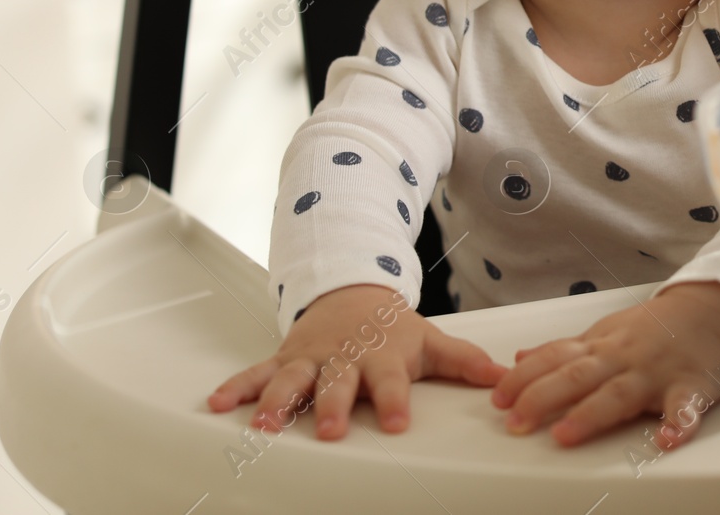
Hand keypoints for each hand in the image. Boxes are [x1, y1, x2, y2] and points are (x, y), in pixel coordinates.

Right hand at [207, 283, 505, 439]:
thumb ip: (465, 362)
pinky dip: (235, 386)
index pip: (392, 381)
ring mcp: (310, 358)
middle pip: (336, 384)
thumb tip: (503, 377)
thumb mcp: (430, 341)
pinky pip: (255, 372)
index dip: (395, 400)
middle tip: (328, 429)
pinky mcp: (284, 358)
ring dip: (277, 400)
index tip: (398, 422)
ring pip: (291, 380)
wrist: (351, 291)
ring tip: (264, 422)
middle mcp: (343, 359)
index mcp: (382, 356)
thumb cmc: (391, 327)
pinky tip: (216, 404)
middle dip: (331, 405)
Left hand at [491, 282, 719, 447]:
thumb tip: (519, 359)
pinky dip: (678, 424)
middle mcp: (624, 357)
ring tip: (566, 434)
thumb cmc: (656, 327)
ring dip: (592, 414)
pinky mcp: (693, 387)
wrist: (713, 308)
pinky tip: (666, 440)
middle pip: (579, 375)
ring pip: (621, 393)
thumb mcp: (605, 331)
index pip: (555, 358)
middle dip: (544, 397)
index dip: (524, 378)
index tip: (498, 399)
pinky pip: (686, 408)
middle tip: (516, 421)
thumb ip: (564, 350)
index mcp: (601, 345)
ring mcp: (657, 373)